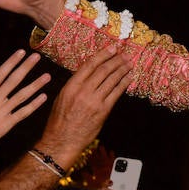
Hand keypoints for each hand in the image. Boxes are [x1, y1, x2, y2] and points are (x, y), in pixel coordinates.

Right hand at [0, 51, 50, 168]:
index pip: (1, 72)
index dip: (12, 61)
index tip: (22, 52)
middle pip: (14, 80)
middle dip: (26, 67)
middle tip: (38, 57)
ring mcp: (0, 113)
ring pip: (22, 95)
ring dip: (36, 85)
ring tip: (47, 76)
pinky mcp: (5, 125)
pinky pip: (23, 112)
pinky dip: (34, 104)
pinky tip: (43, 97)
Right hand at [34, 47, 130, 167]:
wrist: (62, 141)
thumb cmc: (59, 121)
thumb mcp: (62, 97)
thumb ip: (75, 85)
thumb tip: (89, 74)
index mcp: (71, 86)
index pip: (90, 64)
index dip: (103, 54)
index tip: (112, 48)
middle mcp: (83, 91)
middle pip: (103, 70)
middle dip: (116, 60)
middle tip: (125, 54)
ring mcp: (94, 101)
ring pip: (112, 80)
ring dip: (122, 70)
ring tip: (129, 64)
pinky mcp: (103, 111)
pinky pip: (116, 93)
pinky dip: (124, 84)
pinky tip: (129, 78)